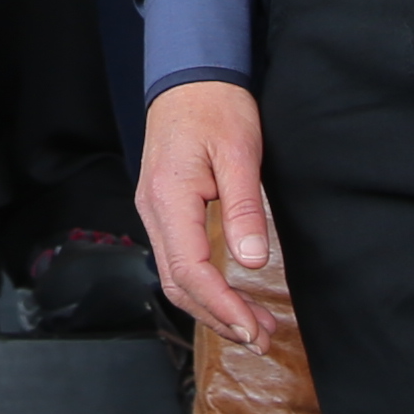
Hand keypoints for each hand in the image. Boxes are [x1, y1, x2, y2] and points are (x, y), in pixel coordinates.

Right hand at [139, 83, 275, 346]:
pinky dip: (205, 285)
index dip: (222, 305)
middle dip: (219, 317)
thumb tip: (251, 262)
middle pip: (178, 284)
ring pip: (176, 276)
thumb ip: (243, 209)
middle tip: (261, 338)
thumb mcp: (240, 153)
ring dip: (213, 306)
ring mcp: (154, 210)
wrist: (190, 74)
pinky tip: (231, 295)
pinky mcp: (164, 208)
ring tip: (254, 326)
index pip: (190, 270)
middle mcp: (153, 210)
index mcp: (169, 198)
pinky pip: (178, 259)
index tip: (253, 328)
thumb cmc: (215, 106)